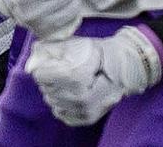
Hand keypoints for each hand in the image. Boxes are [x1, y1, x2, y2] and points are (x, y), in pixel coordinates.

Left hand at [24, 25, 162, 126]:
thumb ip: (57, 49)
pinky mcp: (88, 119)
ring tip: (61, 79)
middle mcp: (87, 100)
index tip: (44, 63)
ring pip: (54, 103)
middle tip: (54, 69)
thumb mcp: (81, 43)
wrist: (127, 65)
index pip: (49, 77)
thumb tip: (35, 57)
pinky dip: (60, 103)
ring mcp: (88, 112)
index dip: (44, 69)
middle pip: (51, 90)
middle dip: (47, 79)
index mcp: (84, 79)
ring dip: (52, 90)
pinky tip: (67, 93)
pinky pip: (62, 114)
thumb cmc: (103, 52)